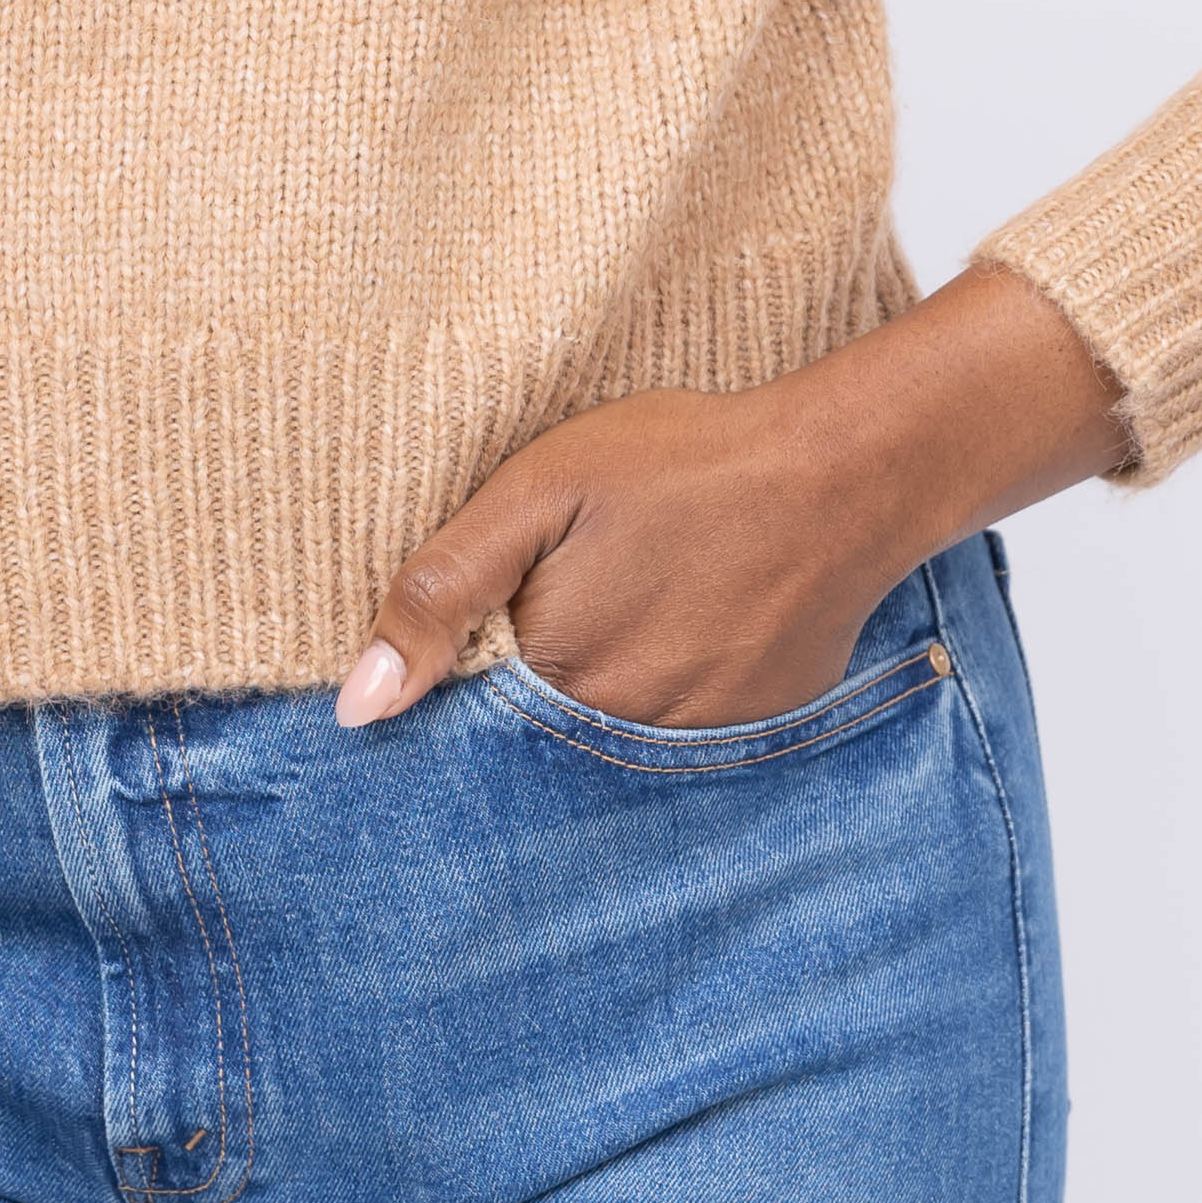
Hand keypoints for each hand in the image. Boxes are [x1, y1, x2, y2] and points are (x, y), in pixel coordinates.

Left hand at [332, 264, 1123, 732]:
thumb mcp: (540, 492)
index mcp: (551, 673)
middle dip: (534, 676)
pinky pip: (680, 729)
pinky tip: (689, 617)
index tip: (487, 620)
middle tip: (581, 589)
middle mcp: (617, 730)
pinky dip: (670, 684)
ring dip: (604, 682)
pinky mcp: (750, 730)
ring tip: (637, 598)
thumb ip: (442, 590)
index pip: (469, 710)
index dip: (465, 667)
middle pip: (538, 727)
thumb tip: (359, 706)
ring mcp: (690, 739)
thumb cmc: (685, 463)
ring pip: (607, 732)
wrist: (843, 474)